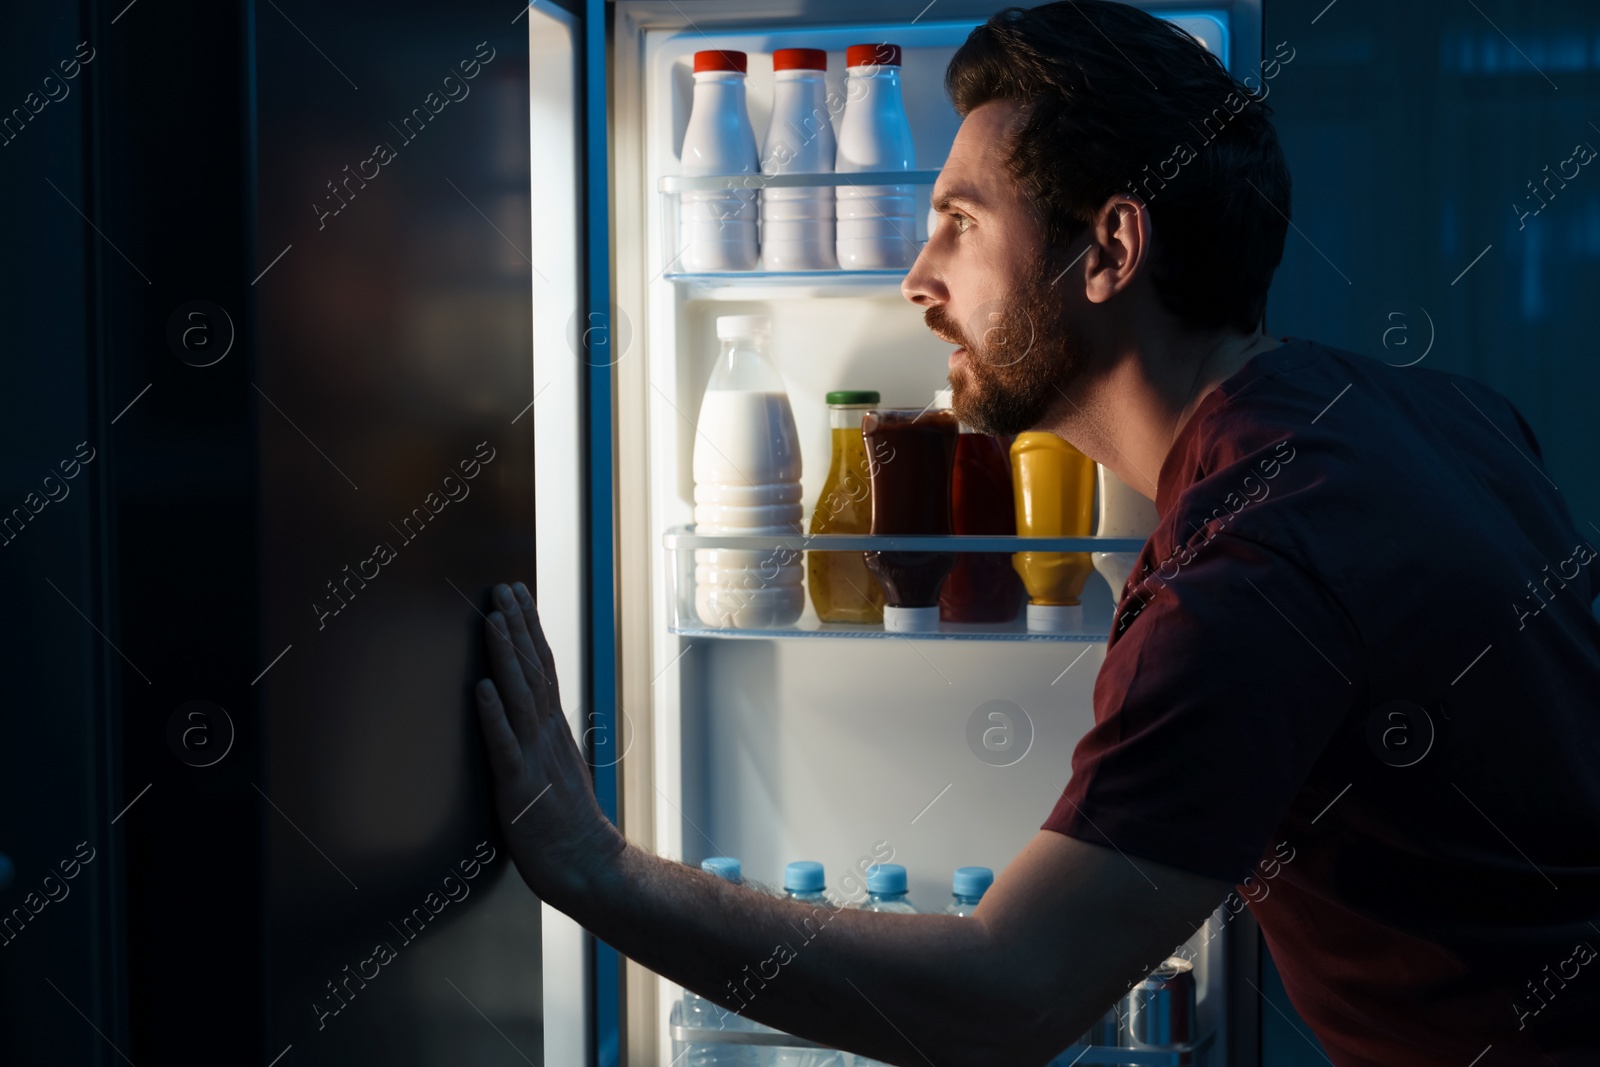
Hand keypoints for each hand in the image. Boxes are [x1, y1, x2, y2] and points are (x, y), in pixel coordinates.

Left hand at [475, 581, 622, 906]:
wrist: (588, 866)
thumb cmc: (566, 824)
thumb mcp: (554, 769)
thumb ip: (541, 737)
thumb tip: (525, 707)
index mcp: (554, 730)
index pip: (542, 667)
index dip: (529, 629)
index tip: (518, 593)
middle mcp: (547, 736)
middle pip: (533, 671)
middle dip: (518, 626)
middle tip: (505, 588)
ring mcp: (536, 759)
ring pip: (520, 697)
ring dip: (506, 656)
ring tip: (494, 620)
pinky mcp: (520, 788)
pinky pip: (505, 746)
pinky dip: (494, 715)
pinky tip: (482, 689)